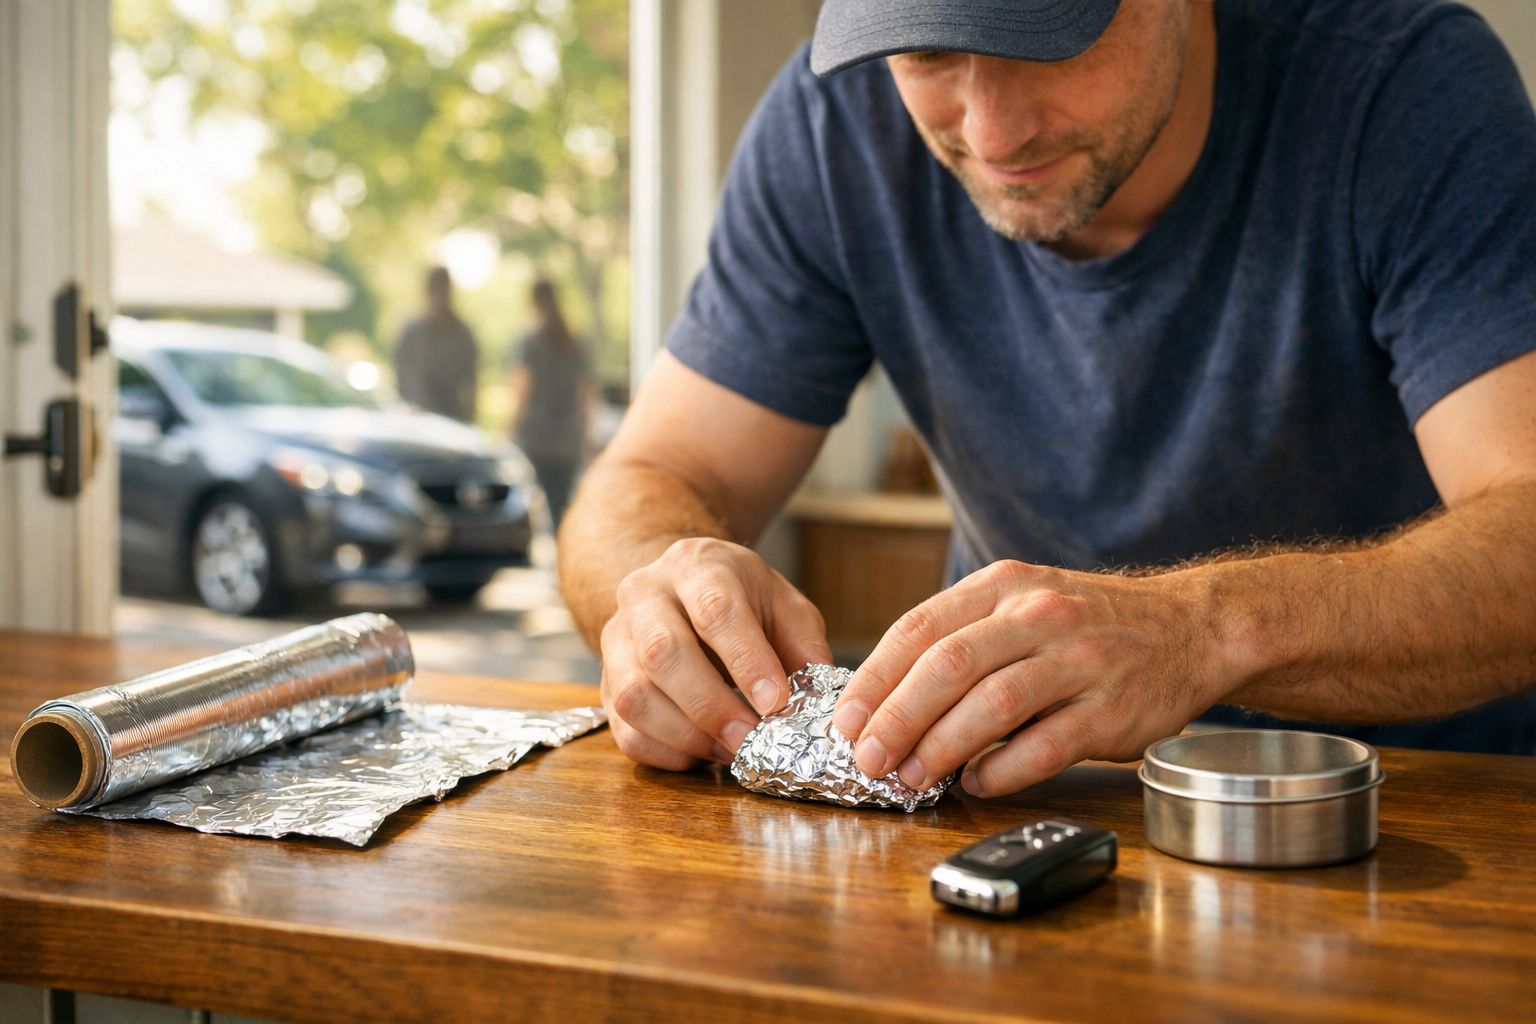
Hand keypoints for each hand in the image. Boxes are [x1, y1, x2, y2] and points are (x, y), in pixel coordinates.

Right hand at [600, 537, 832, 770]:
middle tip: (750, 738)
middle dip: (711, 705)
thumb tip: (819, 697)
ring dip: (686, 734)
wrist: (677, 587)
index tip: (776, 702)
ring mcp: (616, 639)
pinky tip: (702, 752)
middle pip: (663, 652)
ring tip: (730, 749)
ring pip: (634, 695)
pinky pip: (623, 728)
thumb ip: (804, 644)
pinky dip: (665, 751)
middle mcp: (645, 595)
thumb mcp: (781, 604)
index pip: (715, 609)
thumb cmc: (740, 599)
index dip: (746, 660)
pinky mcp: (606, 681)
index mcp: (697, 566)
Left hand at [831, 560, 1231, 796]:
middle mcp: (1038, 616)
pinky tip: (977, 783)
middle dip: (895, 719)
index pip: (918, 629)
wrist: (1193, 627)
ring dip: (940, 748)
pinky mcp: (1111, 711)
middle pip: (946, 667)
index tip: (844, 721)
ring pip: (991, 705)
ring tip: (910, 778)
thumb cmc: (1089, 625)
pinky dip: (1001, 770)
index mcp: (1004, 587)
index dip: (873, 680)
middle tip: (866, 758)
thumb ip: (962, 638)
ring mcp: (1079, 661)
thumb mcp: (1022, 602)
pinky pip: (1043, 746)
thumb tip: (887, 701)